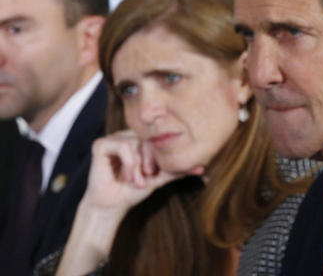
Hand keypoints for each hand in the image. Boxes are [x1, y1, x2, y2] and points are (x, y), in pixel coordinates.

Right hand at [83, 129, 203, 213]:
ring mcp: (112, 138)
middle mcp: (125, 136)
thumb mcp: (159, 178)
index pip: (157, 140)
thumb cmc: (133, 191)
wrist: (113, 205)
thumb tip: (202, 168)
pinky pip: (122, 146)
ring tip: (135, 181)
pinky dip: (129, 163)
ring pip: (136, 143)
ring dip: (138, 166)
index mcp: (138, 141)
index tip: (154, 174)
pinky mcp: (100, 144)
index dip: (158, 157)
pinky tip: (126, 176)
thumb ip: (177, 171)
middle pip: (147, 139)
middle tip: (147, 178)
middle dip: (150, 161)